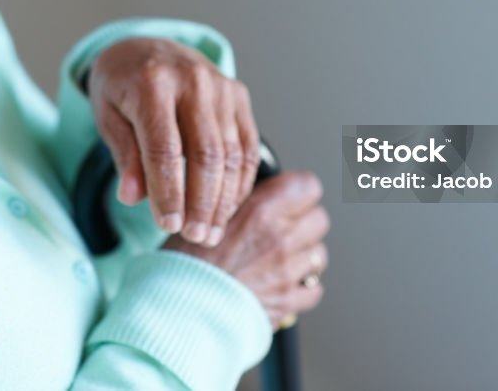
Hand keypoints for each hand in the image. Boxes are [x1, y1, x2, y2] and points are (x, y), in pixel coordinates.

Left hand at [89, 37, 261, 245]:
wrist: (147, 49)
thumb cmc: (123, 88)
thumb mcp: (108, 117)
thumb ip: (124, 155)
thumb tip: (134, 198)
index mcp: (152, 83)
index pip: (165, 148)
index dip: (168, 192)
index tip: (167, 224)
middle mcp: (193, 80)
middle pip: (206, 153)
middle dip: (201, 202)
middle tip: (194, 236)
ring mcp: (221, 86)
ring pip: (231, 153)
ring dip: (223, 199)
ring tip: (210, 231)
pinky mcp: (239, 94)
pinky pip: (247, 146)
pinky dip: (239, 182)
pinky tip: (226, 207)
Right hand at [163, 170, 329, 329]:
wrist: (178, 312)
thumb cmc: (183, 266)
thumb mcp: (203, 216)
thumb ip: (237, 202)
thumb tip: (254, 193)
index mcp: (259, 210)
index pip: (308, 186)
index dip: (299, 191)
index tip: (290, 198)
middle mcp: (278, 238)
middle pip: (319, 219)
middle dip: (304, 223)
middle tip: (284, 230)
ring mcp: (287, 271)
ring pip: (319, 254)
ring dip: (303, 256)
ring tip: (279, 260)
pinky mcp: (288, 301)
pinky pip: (314, 289)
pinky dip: (302, 288)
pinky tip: (282, 286)